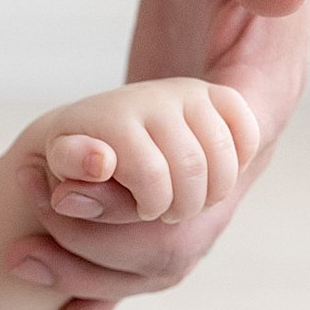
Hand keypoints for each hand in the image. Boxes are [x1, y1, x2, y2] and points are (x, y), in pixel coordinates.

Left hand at [9, 0, 309, 309]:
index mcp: (259, 103)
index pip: (211, 182)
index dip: (143, 204)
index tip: (72, 202)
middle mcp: (240, 148)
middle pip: (182, 237)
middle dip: (105, 248)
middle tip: (29, 243)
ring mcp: (206, 159)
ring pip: (162, 250)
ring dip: (96, 270)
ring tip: (18, 264)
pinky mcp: (170, 158)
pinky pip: (141, 230)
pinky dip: (104, 271)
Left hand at [24, 77, 259, 229]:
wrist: (101, 123)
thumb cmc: (78, 157)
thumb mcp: (62, 167)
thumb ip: (74, 169)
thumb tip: (100, 162)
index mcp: (113, 117)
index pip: (150, 175)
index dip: (150, 206)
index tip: (143, 212)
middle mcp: (155, 97)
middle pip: (192, 170)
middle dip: (183, 206)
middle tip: (167, 215)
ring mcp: (190, 94)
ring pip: (224, 158)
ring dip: (212, 194)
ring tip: (187, 203)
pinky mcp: (218, 96)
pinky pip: (247, 133)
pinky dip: (238, 165)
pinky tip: (211, 180)